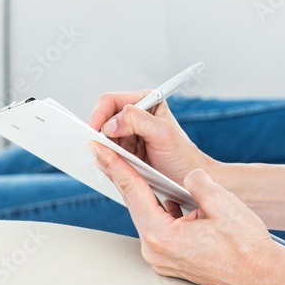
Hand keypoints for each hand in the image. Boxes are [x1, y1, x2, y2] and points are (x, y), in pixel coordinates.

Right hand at [86, 89, 217, 186]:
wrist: (191, 183)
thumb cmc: (184, 157)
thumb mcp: (163, 134)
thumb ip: (137, 121)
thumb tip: (109, 124)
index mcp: (145, 102)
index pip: (111, 101)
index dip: (99, 114)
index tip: (93, 130)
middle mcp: (134, 116)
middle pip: (103, 119)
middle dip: (99, 133)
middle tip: (98, 148)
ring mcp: (127, 135)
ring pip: (102, 138)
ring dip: (102, 148)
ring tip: (111, 160)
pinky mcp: (124, 152)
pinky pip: (105, 152)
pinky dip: (105, 159)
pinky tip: (113, 166)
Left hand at [88, 141, 284, 284]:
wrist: (265, 279)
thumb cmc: (249, 246)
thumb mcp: (225, 204)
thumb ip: (199, 183)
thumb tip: (186, 177)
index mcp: (163, 237)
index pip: (134, 193)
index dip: (116, 167)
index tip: (97, 149)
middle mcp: (155, 251)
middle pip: (136, 205)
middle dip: (124, 177)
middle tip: (105, 152)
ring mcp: (161, 259)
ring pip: (148, 216)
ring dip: (146, 195)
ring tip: (134, 170)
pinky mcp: (170, 261)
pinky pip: (160, 228)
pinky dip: (161, 211)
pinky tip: (165, 197)